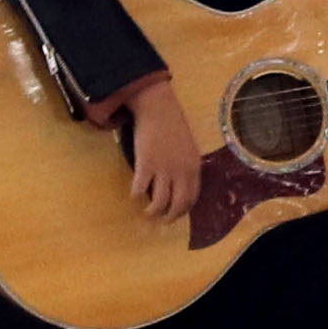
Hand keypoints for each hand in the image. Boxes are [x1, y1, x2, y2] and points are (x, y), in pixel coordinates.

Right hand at [120, 76, 200, 224]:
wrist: (158, 108)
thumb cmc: (173, 125)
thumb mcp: (188, 148)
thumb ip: (186, 167)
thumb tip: (179, 184)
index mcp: (194, 167)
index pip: (192, 198)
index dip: (183, 210)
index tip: (176, 214)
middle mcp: (181, 172)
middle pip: (177, 204)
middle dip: (169, 216)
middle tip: (161, 220)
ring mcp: (163, 169)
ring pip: (159, 202)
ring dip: (152, 211)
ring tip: (147, 212)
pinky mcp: (145, 164)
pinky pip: (139, 188)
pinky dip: (135, 194)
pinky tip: (133, 194)